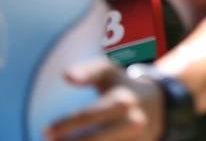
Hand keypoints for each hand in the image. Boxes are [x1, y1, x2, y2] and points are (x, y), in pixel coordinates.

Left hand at [43, 58, 163, 139]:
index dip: (65, 125)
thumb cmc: (124, 87)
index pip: (88, 116)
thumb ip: (87, 72)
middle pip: (94, 140)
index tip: (45, 131)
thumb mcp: (109, 73)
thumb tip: (65, 76)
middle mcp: (131, 122)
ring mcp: (136, 140)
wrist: (160, 105)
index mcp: (121, 101)